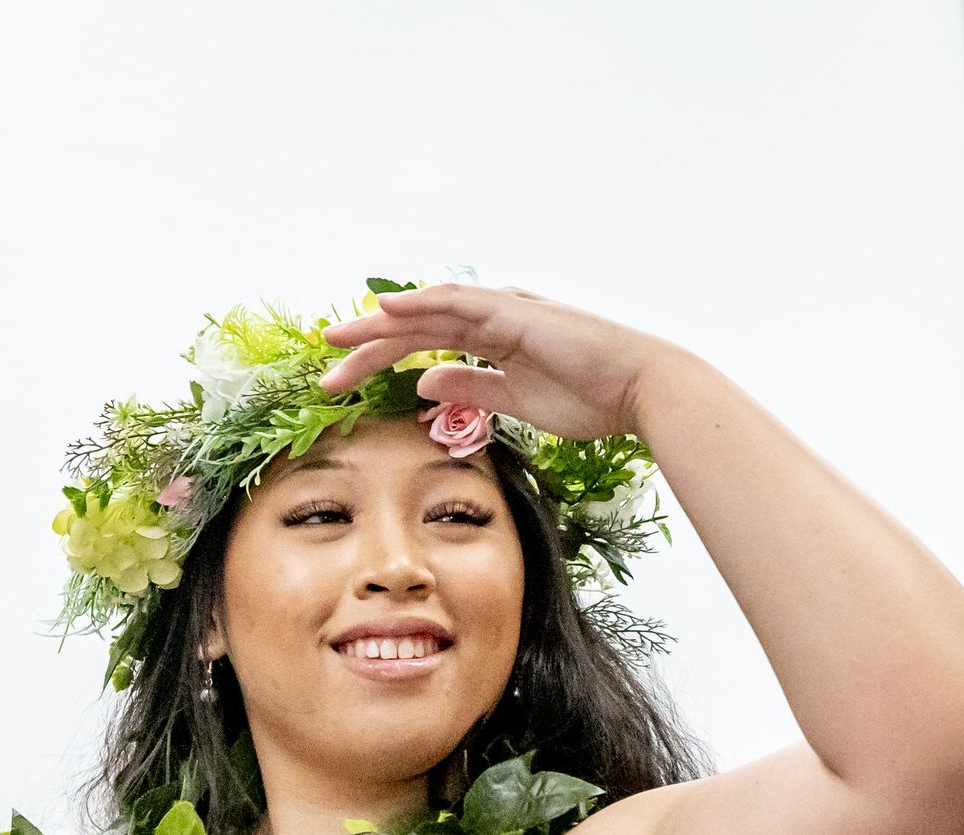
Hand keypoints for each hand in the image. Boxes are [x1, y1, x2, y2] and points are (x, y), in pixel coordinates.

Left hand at [316, 280, 674, 443]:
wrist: (640, 390)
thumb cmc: (591, 398)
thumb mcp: (516, 401)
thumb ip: (472, 390)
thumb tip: (425, 385)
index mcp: (493, 339)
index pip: (424, 346)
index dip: (382, 359)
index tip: (345, 377)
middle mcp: (493, 316)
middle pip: (415, 328)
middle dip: (367, 344)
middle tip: (324, 361)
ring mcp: (503, 310)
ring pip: (425, 313)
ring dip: (378, 325)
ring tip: (335, 338)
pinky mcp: (514, 312)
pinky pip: (456, 304)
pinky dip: (417, 304)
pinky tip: (382, 310)